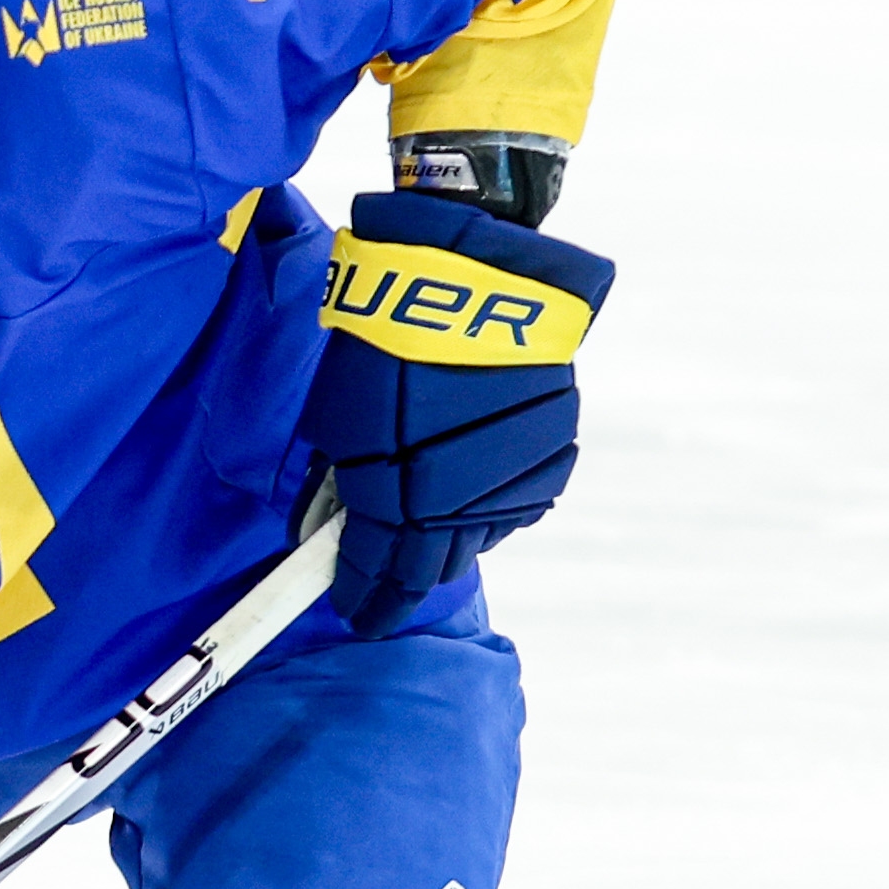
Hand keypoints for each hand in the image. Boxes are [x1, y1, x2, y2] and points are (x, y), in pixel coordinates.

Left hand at [299, 188, 616, 617]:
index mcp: (396, 501)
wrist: (471, 277)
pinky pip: (518, 506)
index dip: (363, 597)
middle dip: (403, 582)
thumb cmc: (384, 339)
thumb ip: (339, 479)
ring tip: (427, 544)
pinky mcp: (551, 455)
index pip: (378, 574)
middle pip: (431, 569)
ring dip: (448, 546)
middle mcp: (458, 506)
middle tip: (385, 590)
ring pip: (478, 541)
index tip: (354, 611)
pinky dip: (490, 510)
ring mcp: (510, 483)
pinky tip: (472, 503)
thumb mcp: (337, 415)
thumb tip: (337, 521)